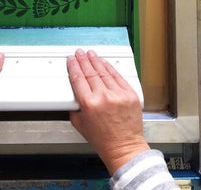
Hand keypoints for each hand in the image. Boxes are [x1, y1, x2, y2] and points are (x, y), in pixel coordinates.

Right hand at [67, 49, 148, 174]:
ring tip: (90, 54)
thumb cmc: (102, 139)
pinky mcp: (130, 94)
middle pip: (90, 72)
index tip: (71, 60)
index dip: (73, 66)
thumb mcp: (79, 124)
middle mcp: (103, 96)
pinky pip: (118, 76)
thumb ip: (74, 106)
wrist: (124, 147)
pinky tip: (104, 62)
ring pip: (104, 72)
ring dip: (96, 61)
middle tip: (79, 53)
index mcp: (89, 104)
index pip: (78, 78)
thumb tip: (75, 91)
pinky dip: (110, 68)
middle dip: (83, 60)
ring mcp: (118, 94)